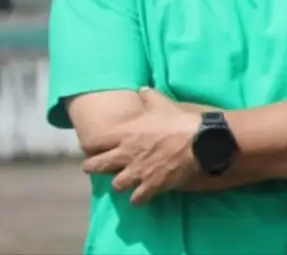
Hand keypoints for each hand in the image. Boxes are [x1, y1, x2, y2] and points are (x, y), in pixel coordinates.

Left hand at [81, 87, 201, 204]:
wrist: (199, 142)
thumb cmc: (178, 121)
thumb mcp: (162, 103)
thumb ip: (149, 96)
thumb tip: (142, 88)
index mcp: (125, 133)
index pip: (94, 141)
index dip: (89, 145)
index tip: (88, 146)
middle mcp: (126, 154)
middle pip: (97, 165)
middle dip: (92, 167)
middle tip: (90, 167)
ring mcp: (138, 172)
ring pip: (116, 184)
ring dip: (118, 183)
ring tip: (121, 182)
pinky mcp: (152, 185)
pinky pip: (137, 198)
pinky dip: (137, 199)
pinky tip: (139, 197)